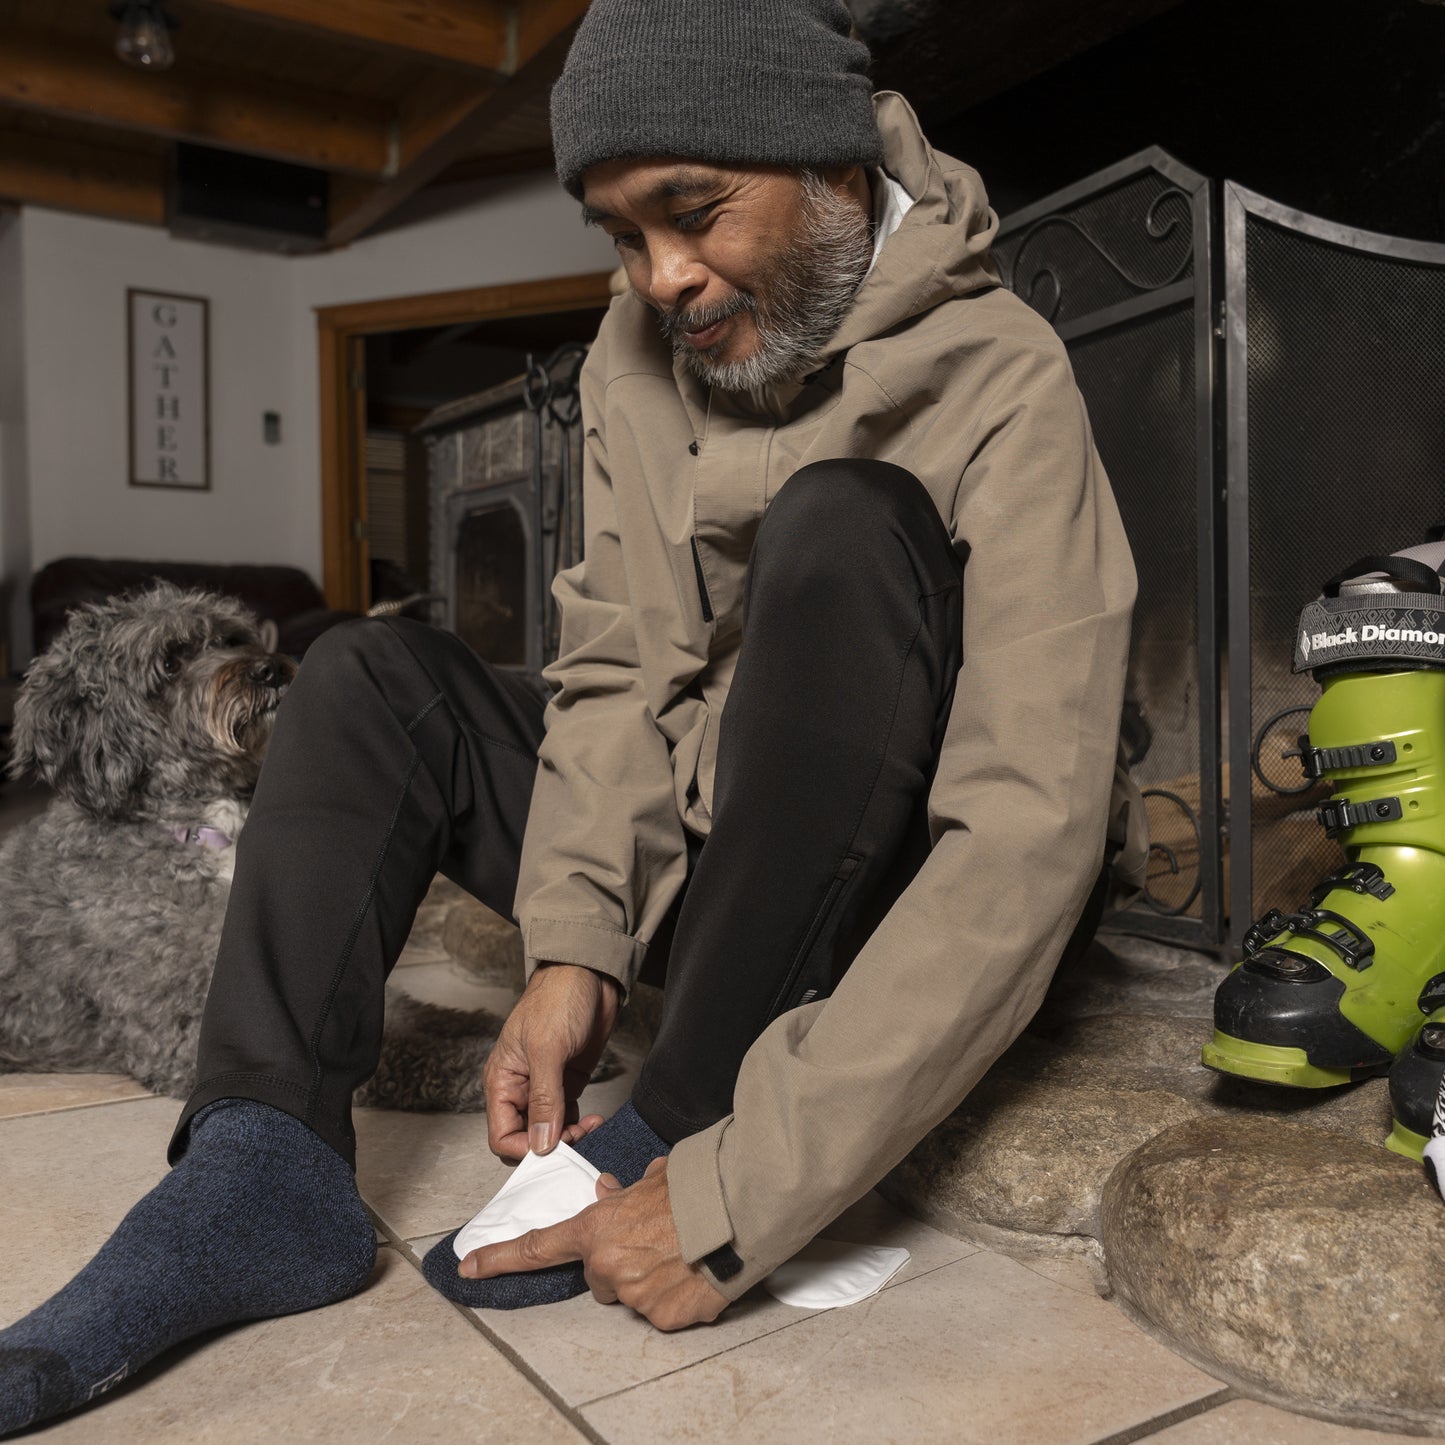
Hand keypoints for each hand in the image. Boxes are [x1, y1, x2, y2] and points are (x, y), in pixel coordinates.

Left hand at [459, 1158, 729, 1330]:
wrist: (740, 1209)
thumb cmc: (697, 1186)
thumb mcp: (651, 1177)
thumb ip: (622, 1193)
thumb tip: (608, 1192)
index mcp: (598, 1228)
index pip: (538, 1246)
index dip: (499, 1258)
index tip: (469, 1267)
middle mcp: (609, 1267)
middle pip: (599, 1276)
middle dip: (620, 1263)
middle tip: (654, 1241)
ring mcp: (636, 1297)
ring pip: (631, 1295)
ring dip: (649, 1280)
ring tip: (683, 1252)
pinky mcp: (665, 1319)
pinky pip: (661, 1312)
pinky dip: (675, 1297)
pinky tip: (694, 1272)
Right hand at [483, 962, 618, 1158]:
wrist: (589, 975)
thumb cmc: (558, 999)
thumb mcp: (547, 1048)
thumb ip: (543, 1098)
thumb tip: (540, 1143)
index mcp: (503, 1080)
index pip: (501, 1135)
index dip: (523, 1150)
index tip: (552, 1150)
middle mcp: (521, 1088)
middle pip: (527, 1138)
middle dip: (551, 1145)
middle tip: (578, 1137)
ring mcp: (546, 1087)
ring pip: (550, 1132)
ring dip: (571, 1138)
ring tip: (591, 1127)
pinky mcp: (568, 1082)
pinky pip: (569, 1117)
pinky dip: (581, 1125)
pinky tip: (595, 1120)